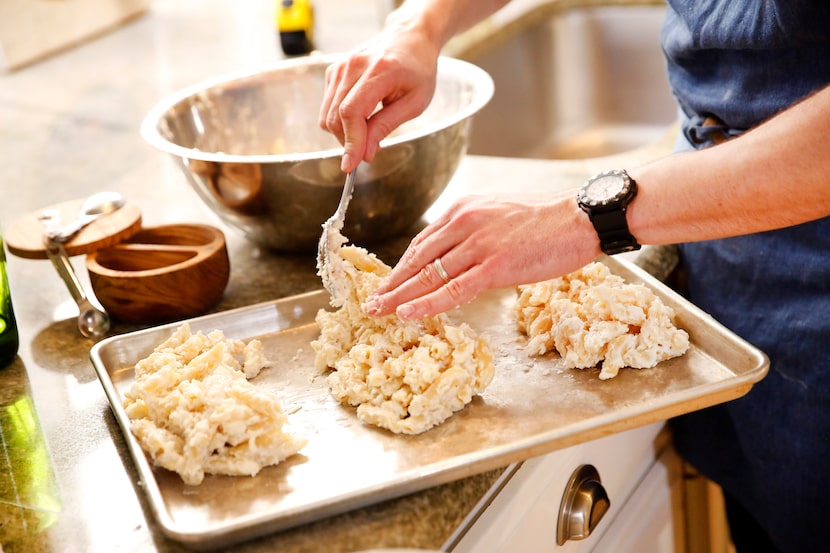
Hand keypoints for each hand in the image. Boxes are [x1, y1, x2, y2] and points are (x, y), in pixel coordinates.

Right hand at [318, 21, 440, 172]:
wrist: (410, 39)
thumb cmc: (418, 70)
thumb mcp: (414, 103)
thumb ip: (386, 126)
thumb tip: (364, 152)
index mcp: (379, 71)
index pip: (352, 113)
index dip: (350, 143)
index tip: (350, 166)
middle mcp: (354, 65)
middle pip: (335, 116)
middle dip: (348, 142)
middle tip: (369, 150)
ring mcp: (341, 66)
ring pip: (328, 114)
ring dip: (344, 132)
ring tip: (368, 131)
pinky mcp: (334, 71)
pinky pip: (328, 105)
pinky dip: (341, 119)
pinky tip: (361, 117)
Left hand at [363, 192, 600, 318]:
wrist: (580, 218)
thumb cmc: (546, 220)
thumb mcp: (499, 213)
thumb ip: (473, 231)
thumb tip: (456, 254)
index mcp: (463, 209)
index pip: (423, 242)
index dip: (402, 267)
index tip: (389, 283)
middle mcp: (464, 223)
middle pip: (418, 259)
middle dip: (392, 283)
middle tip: (372, 301)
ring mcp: (478, 244)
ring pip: (429, 275)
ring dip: (400, 296)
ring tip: (379, 312)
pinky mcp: (495, 265)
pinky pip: (453, 289)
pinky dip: (427, 303)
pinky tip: (408, 313)